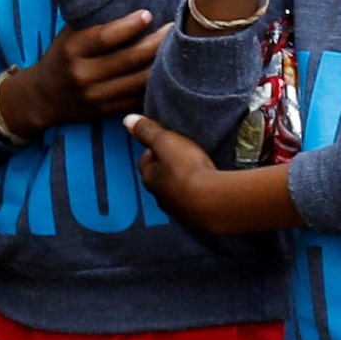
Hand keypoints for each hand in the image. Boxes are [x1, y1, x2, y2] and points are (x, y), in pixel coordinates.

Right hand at [3, 9, 161, 132]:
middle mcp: (83, 75)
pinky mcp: (105, 111)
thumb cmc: (63, 56)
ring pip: (138, 81)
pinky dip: (155, 84)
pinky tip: (167, 71)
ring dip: (161, 64)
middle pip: (128, 59)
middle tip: (175, 28)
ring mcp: (95, 96)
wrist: (44, 97)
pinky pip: (137, 97)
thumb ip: (96, 23)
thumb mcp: (70, 35)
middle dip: (156, 43)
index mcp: (72, 50)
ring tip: (177, 48)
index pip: (105, 37)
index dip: (129, 26)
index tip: (148, 14)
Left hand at [125, 117, 271, 233]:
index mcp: (151, 178)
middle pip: (160, 180)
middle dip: (167, 169)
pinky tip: (208, 190)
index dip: (154, 150)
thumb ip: (148, 131)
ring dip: (183, 184)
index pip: (146, 162)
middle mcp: (161, 197)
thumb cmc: (187, 170)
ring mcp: (179, 210)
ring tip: (196, 172)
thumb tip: (128, 120)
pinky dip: (198, 196)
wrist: (212, 203)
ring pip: (176, 194)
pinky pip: (194, 205)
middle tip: (180, 157)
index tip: (163, 143)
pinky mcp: (197, 219)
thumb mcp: (166, 142)